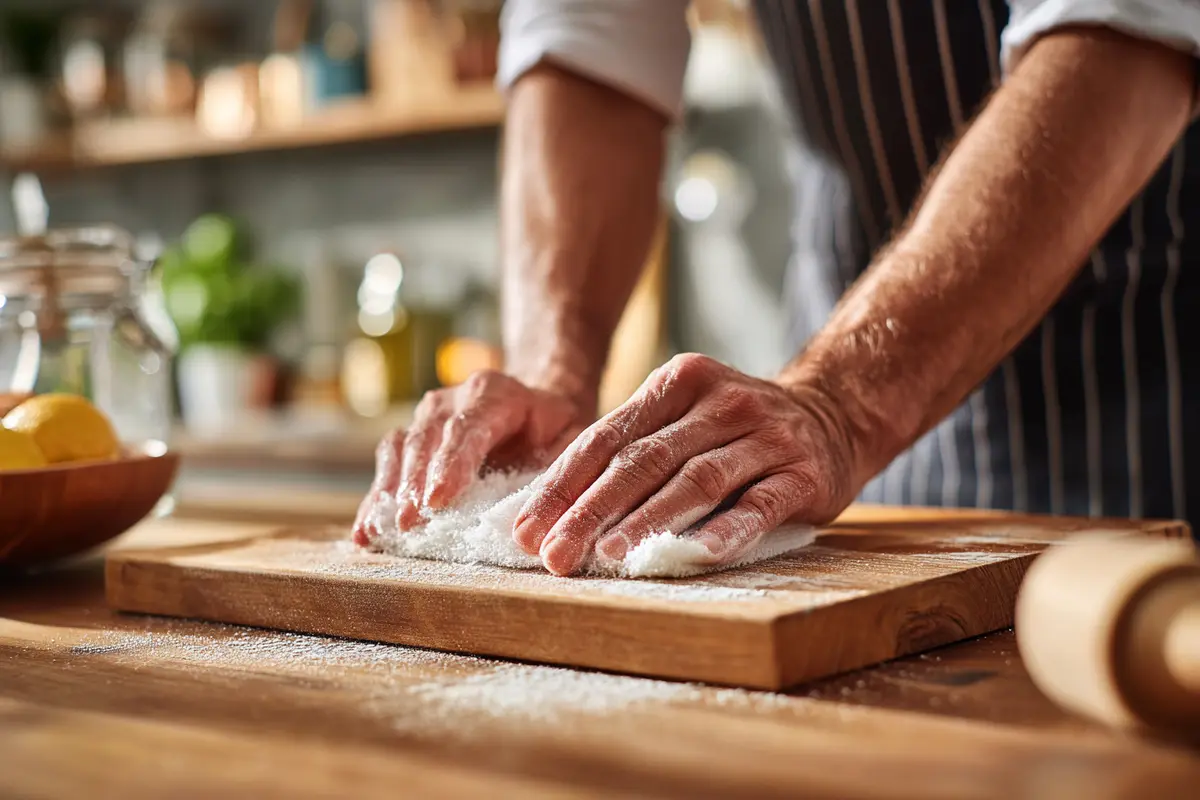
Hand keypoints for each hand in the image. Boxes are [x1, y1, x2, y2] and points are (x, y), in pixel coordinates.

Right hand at [353, 370, 589, 545]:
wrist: (536, 403)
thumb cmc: (555, 428)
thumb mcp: (571, 440)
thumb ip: (555, 472)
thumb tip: (535, 519)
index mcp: (494, 393)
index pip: (467, 428)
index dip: (451, 464)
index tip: (438, 500)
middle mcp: (452, 399)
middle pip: (426, 439)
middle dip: (415, 484)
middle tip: (408, 524)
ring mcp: (427, 417)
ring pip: (399, 448)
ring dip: (390, 492)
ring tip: (381, 531)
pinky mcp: (411, 438)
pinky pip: (388, 463)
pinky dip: (376, 497)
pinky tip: (366, 532)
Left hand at [511, 354, 864, 575]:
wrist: (834, 414)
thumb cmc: (736, 428)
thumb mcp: (684, 415)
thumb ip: (631, 448)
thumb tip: (552, 510)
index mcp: (678, 382)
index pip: (607, 437)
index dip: (563, 485)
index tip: (528, 529)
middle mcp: (721, 402)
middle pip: (645, 460)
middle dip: (592, 510)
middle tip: (555, 555)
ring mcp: (765, 435)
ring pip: (697, 481)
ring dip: (649, 521)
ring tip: (609, 555)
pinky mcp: (803, 473)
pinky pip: (760, 504)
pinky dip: (728, 530)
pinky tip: (698, 555)